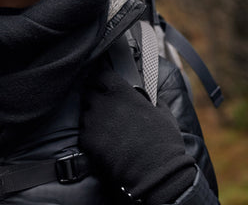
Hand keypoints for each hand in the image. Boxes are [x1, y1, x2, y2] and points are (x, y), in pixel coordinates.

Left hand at [80, 60, 195, 203]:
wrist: (155, 173)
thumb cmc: (163, 142)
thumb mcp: (163, 114)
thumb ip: (153, 99)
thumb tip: (150, 97)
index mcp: (121, 92)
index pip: (101, 73)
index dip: (102, 76)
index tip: (104, 80)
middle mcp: (103, 102)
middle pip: (88, 91)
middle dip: (94, 95)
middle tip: (104, 105)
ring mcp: (92, 120)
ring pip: (85, 112)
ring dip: (92, 116)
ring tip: (106, 127)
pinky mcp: (86, 139)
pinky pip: (84, 132)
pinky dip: (90, 135)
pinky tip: (103, 142)